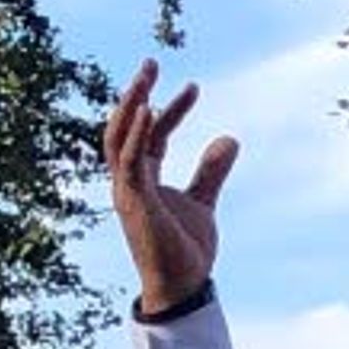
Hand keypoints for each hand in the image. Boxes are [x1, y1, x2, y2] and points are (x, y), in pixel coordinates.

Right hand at [106, 59, 238, 314]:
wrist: (184, 286)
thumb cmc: (186, 249)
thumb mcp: (204, 202)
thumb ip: (211, 171)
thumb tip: (229, 138)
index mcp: (143, 179)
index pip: (151, 134)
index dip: (169, 109)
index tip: (194, 87)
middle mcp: (128, 180)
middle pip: (124, 127)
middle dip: (135, 93)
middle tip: (152, 62)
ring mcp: (126, 189)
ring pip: (119, 137)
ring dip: (131, 103)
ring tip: (147, 74)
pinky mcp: (132, 200)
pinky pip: (129, 160)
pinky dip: (136, 133)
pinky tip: (146, 109)